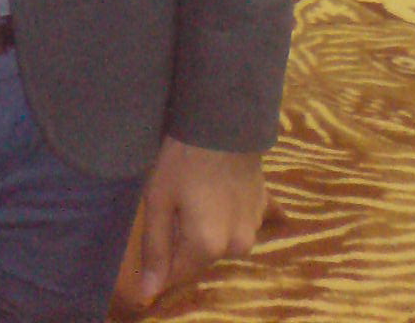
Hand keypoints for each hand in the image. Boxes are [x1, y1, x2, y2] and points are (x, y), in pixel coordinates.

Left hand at [136, 137, 265, 304]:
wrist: (224, 120)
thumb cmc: (183, 158)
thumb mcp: (159, 200)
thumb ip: (155, 249)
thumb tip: (150, 295)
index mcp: (208, 247)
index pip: (178, 273)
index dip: (161, 254)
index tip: (156, 224)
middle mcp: (236, 246)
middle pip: (200, 255)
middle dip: (184, 236)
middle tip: (174, 199)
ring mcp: (254, 227)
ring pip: (220, 239)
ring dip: (206, 225)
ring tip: (195, 188)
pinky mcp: (264, 207)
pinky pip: (239, 221)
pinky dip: (226, 211)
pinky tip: (217, 187)